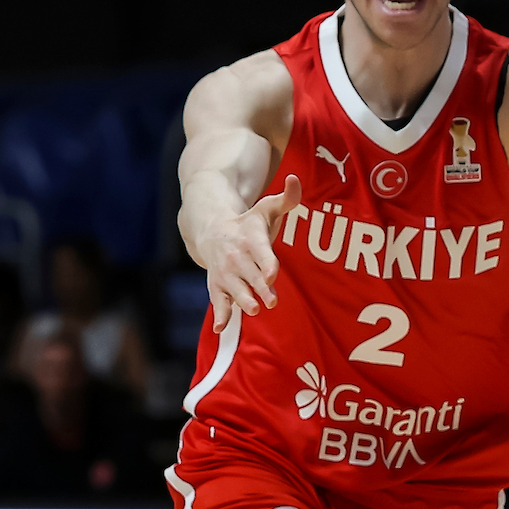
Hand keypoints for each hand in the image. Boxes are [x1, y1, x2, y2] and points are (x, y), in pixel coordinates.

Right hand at [203, 174, 299, 328]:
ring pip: (234, 289)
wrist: (212, 229)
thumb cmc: (249, 223)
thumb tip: (296, 179)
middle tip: (271, 300)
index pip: (261, 252)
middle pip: (249, 275)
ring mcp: (225, 272)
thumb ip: (287, 198)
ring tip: (252, 310)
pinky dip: (220, 314)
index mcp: (250, 239)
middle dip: (259, 287)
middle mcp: (236, 257)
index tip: (272, 274)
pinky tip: (221, 328)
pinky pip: (217, 301)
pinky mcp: (217, 285)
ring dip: (242, 300)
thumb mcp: (267, 208)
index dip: (266, 263)